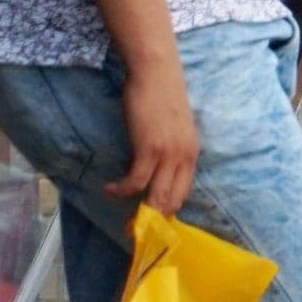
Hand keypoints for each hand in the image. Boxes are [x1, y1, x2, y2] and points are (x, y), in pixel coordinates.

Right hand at [105, 61, 198, 213]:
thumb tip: (153, 173)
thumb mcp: (172, 130)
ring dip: (136, 211)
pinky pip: (135, 182)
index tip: (152, 223)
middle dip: (153, 219)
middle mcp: (185, 157)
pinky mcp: (150, 149)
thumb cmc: (161, 98)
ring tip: (119, 211)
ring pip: (155, 197)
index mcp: (192, 154)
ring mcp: (169, 154)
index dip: (167, 212)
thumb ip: (168, 152)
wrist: (157, 73)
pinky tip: (109, 188)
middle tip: (133, 229)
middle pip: (172, 201)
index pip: (183, 193)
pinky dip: (121, 190)